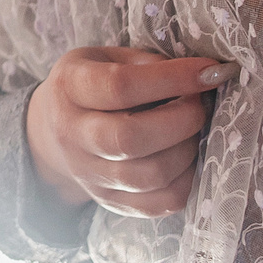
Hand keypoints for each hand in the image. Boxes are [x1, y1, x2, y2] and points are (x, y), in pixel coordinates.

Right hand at [25, 46, 227, 217]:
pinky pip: (159, 204)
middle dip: (182, 119)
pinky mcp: (109, 201)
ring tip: (193, 131)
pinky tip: (187, 158)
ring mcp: (88, 174)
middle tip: (199, 105)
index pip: (120, 86)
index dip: (172, 78)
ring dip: (187, 151)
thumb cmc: (92, 84)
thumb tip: (203, 76)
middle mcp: (72, 134)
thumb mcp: (108, 58)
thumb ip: (148, 64)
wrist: (52, 129)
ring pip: (149, 175)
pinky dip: (186, 181)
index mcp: (70, 87)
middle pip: (128, 138)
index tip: (209, 71)